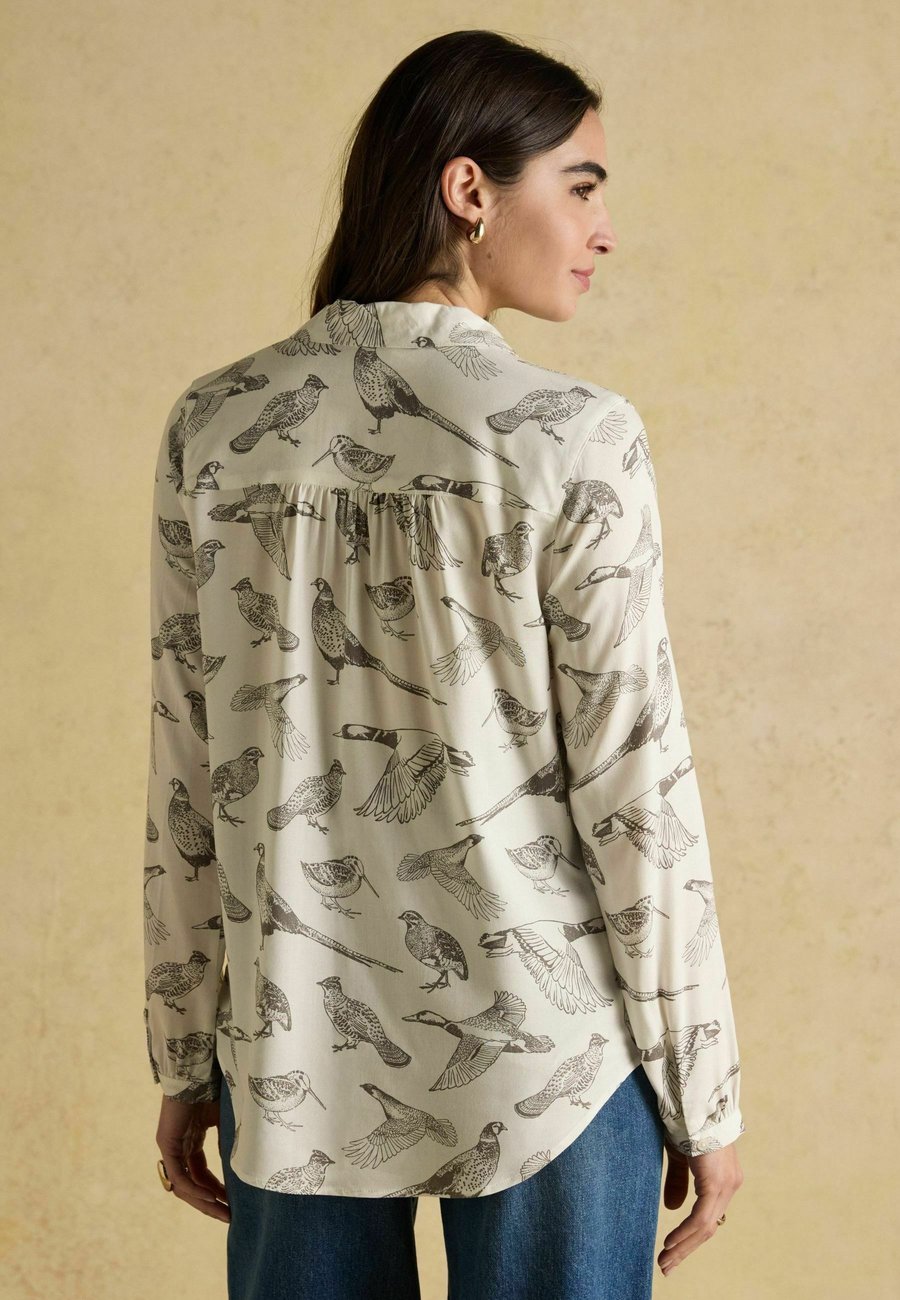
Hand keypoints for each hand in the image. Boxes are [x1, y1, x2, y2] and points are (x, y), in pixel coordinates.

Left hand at [156, 1096, 230, 1222]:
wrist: (198, 1071)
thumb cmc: (213, 1090)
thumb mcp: (224, 1122)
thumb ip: (227, 1144)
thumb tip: (237, 1168)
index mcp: (192, 1142)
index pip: (201, 1175)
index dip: (216, 1191)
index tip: (233, 1203)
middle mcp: (179, 1147)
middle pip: (192, 1185)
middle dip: (210, 1203)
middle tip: (229, 1217)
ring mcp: (171, 1147)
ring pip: (184, 1186)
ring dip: (203, 1201)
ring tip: (223, 1211)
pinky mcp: (167, 1144)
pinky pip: (179, 1175)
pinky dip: (194, 1189)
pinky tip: (211, 1196)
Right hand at [657, 1135, 742, 1275]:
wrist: (693, 1101)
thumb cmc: (686, 1123)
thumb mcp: (680, 1157)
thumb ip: (678, 1182)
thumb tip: (673, 1209)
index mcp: (723, 1179)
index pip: (707, 1217)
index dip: (690, 1237)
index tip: (673, 1251)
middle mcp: (730, 1185)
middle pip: (708, 1228)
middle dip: (685, 1249)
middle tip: (667, 1266)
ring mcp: (726, 1185)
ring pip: (705, 1227)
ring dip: (683, 1247)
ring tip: (665, 1261)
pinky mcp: (716, 1183)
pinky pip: (701, 1217)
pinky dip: (685, 1233)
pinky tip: (670, 1244)